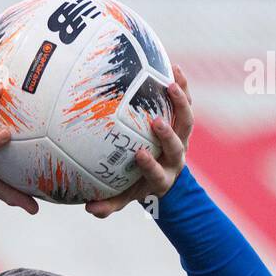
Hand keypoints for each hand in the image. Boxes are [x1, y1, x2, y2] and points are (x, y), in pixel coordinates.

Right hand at [86, 65, 193, 217]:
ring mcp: (182, 139)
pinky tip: (173, 66)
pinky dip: (182, 86)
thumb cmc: (137, 186)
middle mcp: (175, 159)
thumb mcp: (123, 198)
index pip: (157, 173)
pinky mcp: (183, 123)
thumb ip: (108, 205)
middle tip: (155, 122)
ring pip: (186, 121)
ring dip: (180, 103)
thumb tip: (88, 209)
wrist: (163, 178)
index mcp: (162, 178)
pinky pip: (185, 103)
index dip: (151, 165)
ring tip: (170, 83)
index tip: (139, 155)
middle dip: (168, 135)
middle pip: (177, 147)